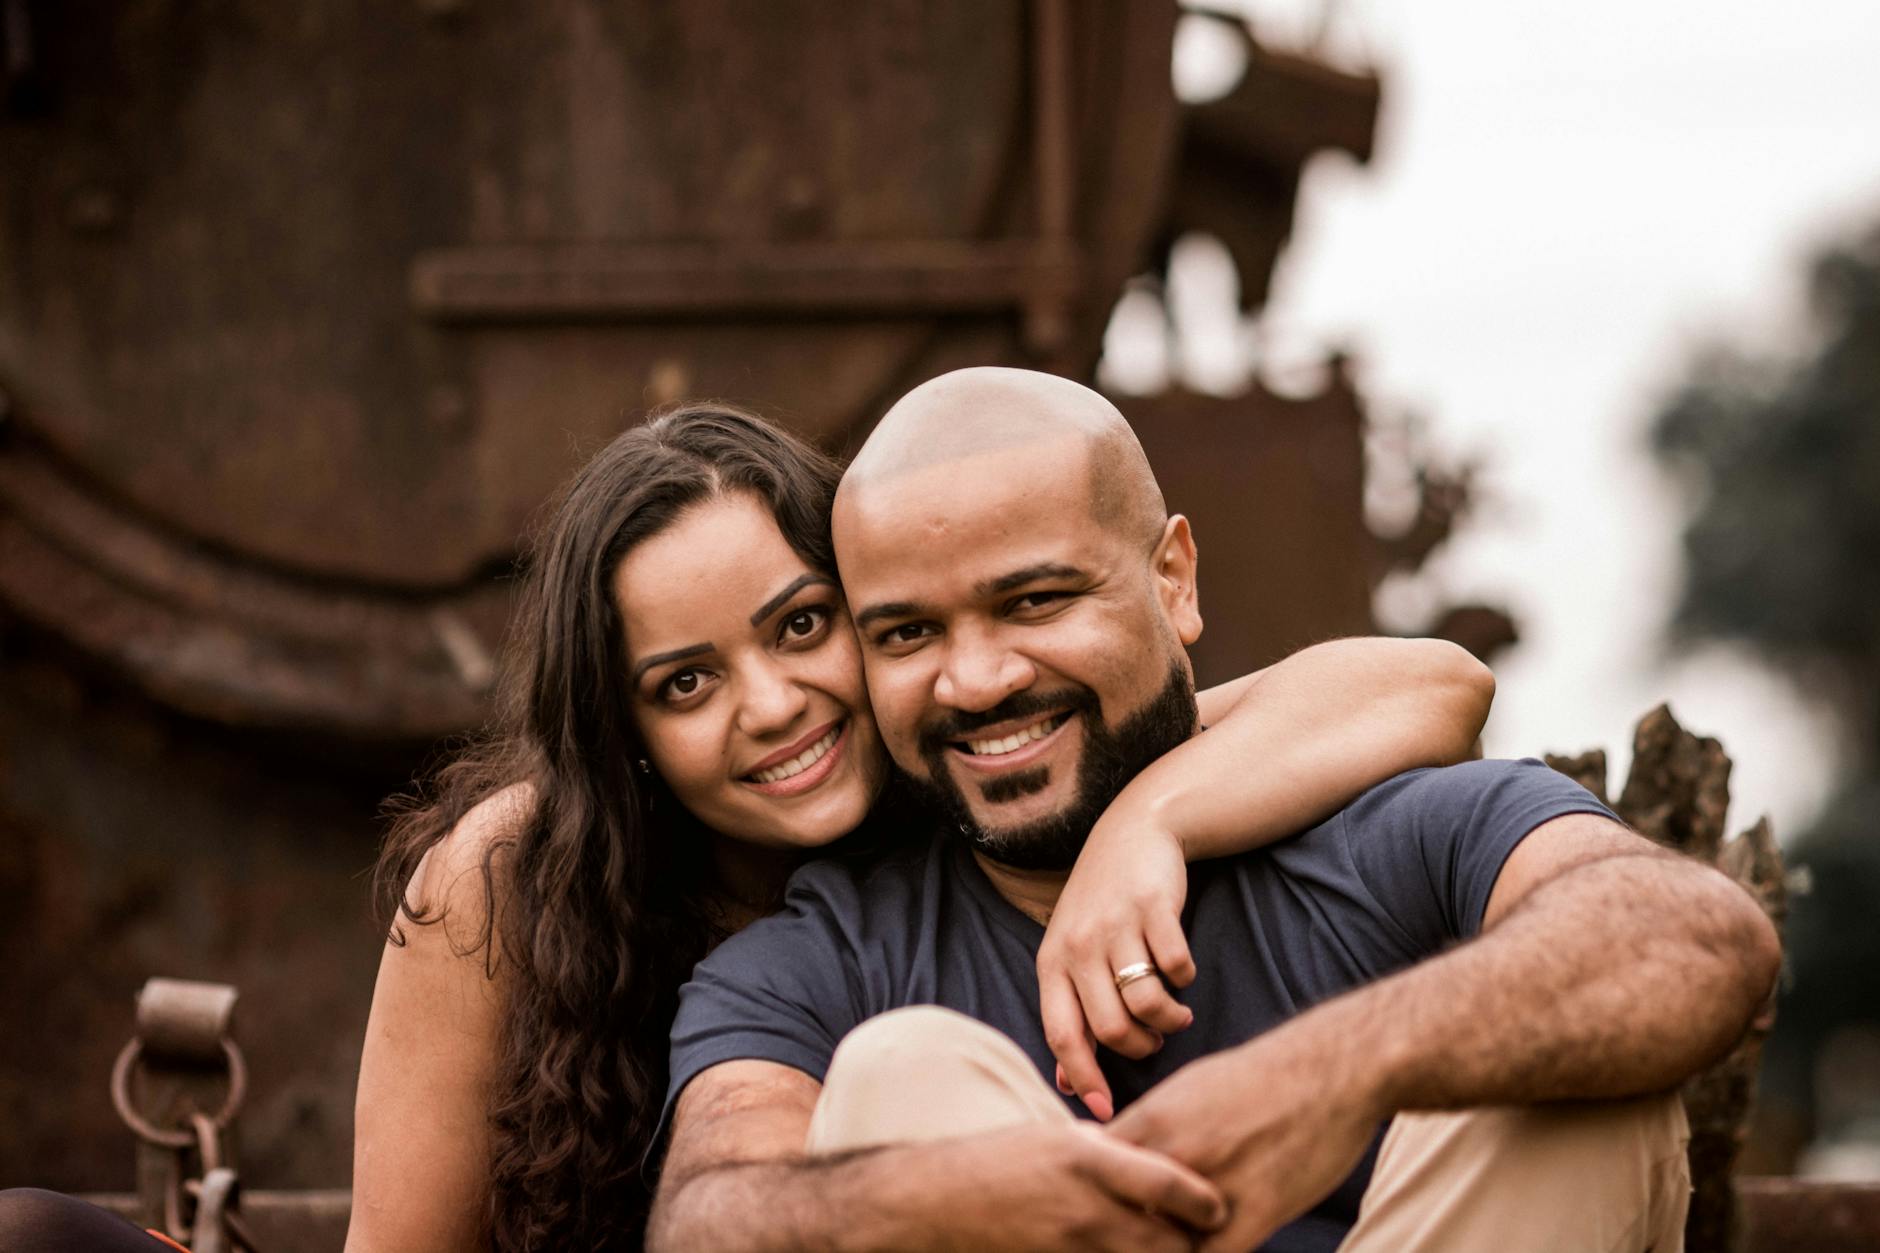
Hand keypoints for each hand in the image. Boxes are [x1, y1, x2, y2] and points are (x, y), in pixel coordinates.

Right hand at [917, 1120, 1228, 1252]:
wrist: (942, 1204)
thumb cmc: (1001, 1161)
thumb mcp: (1057, 1138)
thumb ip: (1108, 1150)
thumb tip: (1152, 1155)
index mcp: (1090, 1160)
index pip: (1171, 1185)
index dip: (1205, 1200)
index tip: (1216, 1204)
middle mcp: (1088, 1207)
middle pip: (1171, 1243)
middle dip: (1191, 1243)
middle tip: (1200, 1236)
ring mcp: (1073, 1248)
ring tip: (1167, 1248)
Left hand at [1038, 817, 1198, 1121]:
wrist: (1133, 833)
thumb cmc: (1099, 905)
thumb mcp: (1070, 954)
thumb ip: (1070, 1013)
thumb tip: (1068, 1083)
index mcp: (1052, 962)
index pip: (1060, 1034)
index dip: (1083, 1076)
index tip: (1107, 1110)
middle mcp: (1078, 945)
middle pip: (1110, 1029)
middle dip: (1139, 1048)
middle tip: (1154, 1040)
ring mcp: (1116, 925)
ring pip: (1146, 1004)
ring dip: (1169, 1020)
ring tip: (1175, 1014)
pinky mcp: (1155, 908)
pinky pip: (1178, 968)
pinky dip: (1185, 980)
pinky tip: (1181, 972)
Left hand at [1107, 1018, 1384, 1251]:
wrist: (1331, 1068)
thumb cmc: (1259, 1077)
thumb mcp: (1188, 1087)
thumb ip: (1150, 1125)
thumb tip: (1116, 1143)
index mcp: (1151, 1121)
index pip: (1095, 1174)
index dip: (1095, 1198)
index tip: (1098, 1211)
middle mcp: (1172, 1155)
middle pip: (1119, 1215)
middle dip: (1119, 1233)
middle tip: (1127, 1237)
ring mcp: (1212, 1186)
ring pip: (1161, 1245)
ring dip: (1162, 1250)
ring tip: (1170, 1244)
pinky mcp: (1255, 1214)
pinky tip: (1212, 1249)